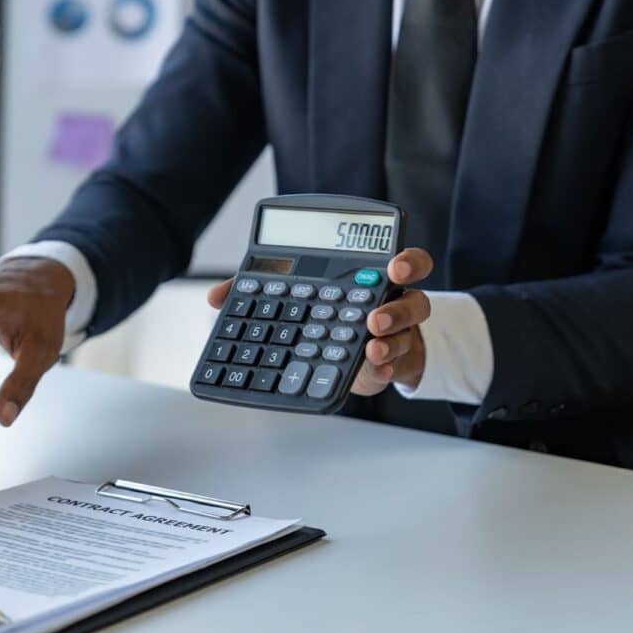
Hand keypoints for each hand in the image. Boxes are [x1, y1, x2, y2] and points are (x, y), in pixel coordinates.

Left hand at [207, 248, 433, 395]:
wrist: (357, 355)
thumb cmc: (328, 317)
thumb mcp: (298, 300)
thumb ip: (261, 291)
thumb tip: (217, 297)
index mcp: (372, 278)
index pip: (403, 262)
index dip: (406, 262)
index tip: (393, 266)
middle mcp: (392, 303)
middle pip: (415, 297)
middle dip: (399, 306)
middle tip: (374, 316)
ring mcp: (396, 336)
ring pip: (406, 337)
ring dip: (388, 341)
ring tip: (369, 347)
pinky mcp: (391, 364)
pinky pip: (396, 366)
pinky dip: (384, 368)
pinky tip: (372, 369)